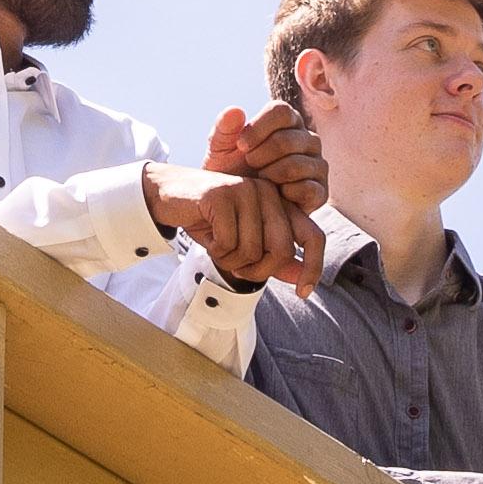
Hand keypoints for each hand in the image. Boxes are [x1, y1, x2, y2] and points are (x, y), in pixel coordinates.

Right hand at [147, 156, 316, 288]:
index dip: (314, 267)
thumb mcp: (245, 243)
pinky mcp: (222, 194)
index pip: (314, 236)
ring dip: (230, 260)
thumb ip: (274, 259)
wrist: (168, 197)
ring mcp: (246, 190)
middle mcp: (269, 193)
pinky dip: (216, 250)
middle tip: (237, 268)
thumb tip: (301, 278)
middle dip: (258, 270)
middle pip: (282, 250)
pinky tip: (208, 238)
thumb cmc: (210, 221)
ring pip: (253, 249)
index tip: (303, 293)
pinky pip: (228, 242)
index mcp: (280, 203)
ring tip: (218, 247)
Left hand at [208, 99, 325, 220]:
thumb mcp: (220, 151)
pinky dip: (285, 193)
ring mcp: (317, 166)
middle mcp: (308, 140)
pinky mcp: (320, 192)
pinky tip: (275, 195)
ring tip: (260, 181)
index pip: (281, 111)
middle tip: (249, 166)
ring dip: (270, 174)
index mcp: (288, 122)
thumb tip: (236, 110)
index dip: (259, 127)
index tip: (241, 145)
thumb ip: (224, 129)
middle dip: (261, 155)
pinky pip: (307, 189)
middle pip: (288, 139)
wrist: (241, 209)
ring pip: (297, 164)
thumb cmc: (232, 173)